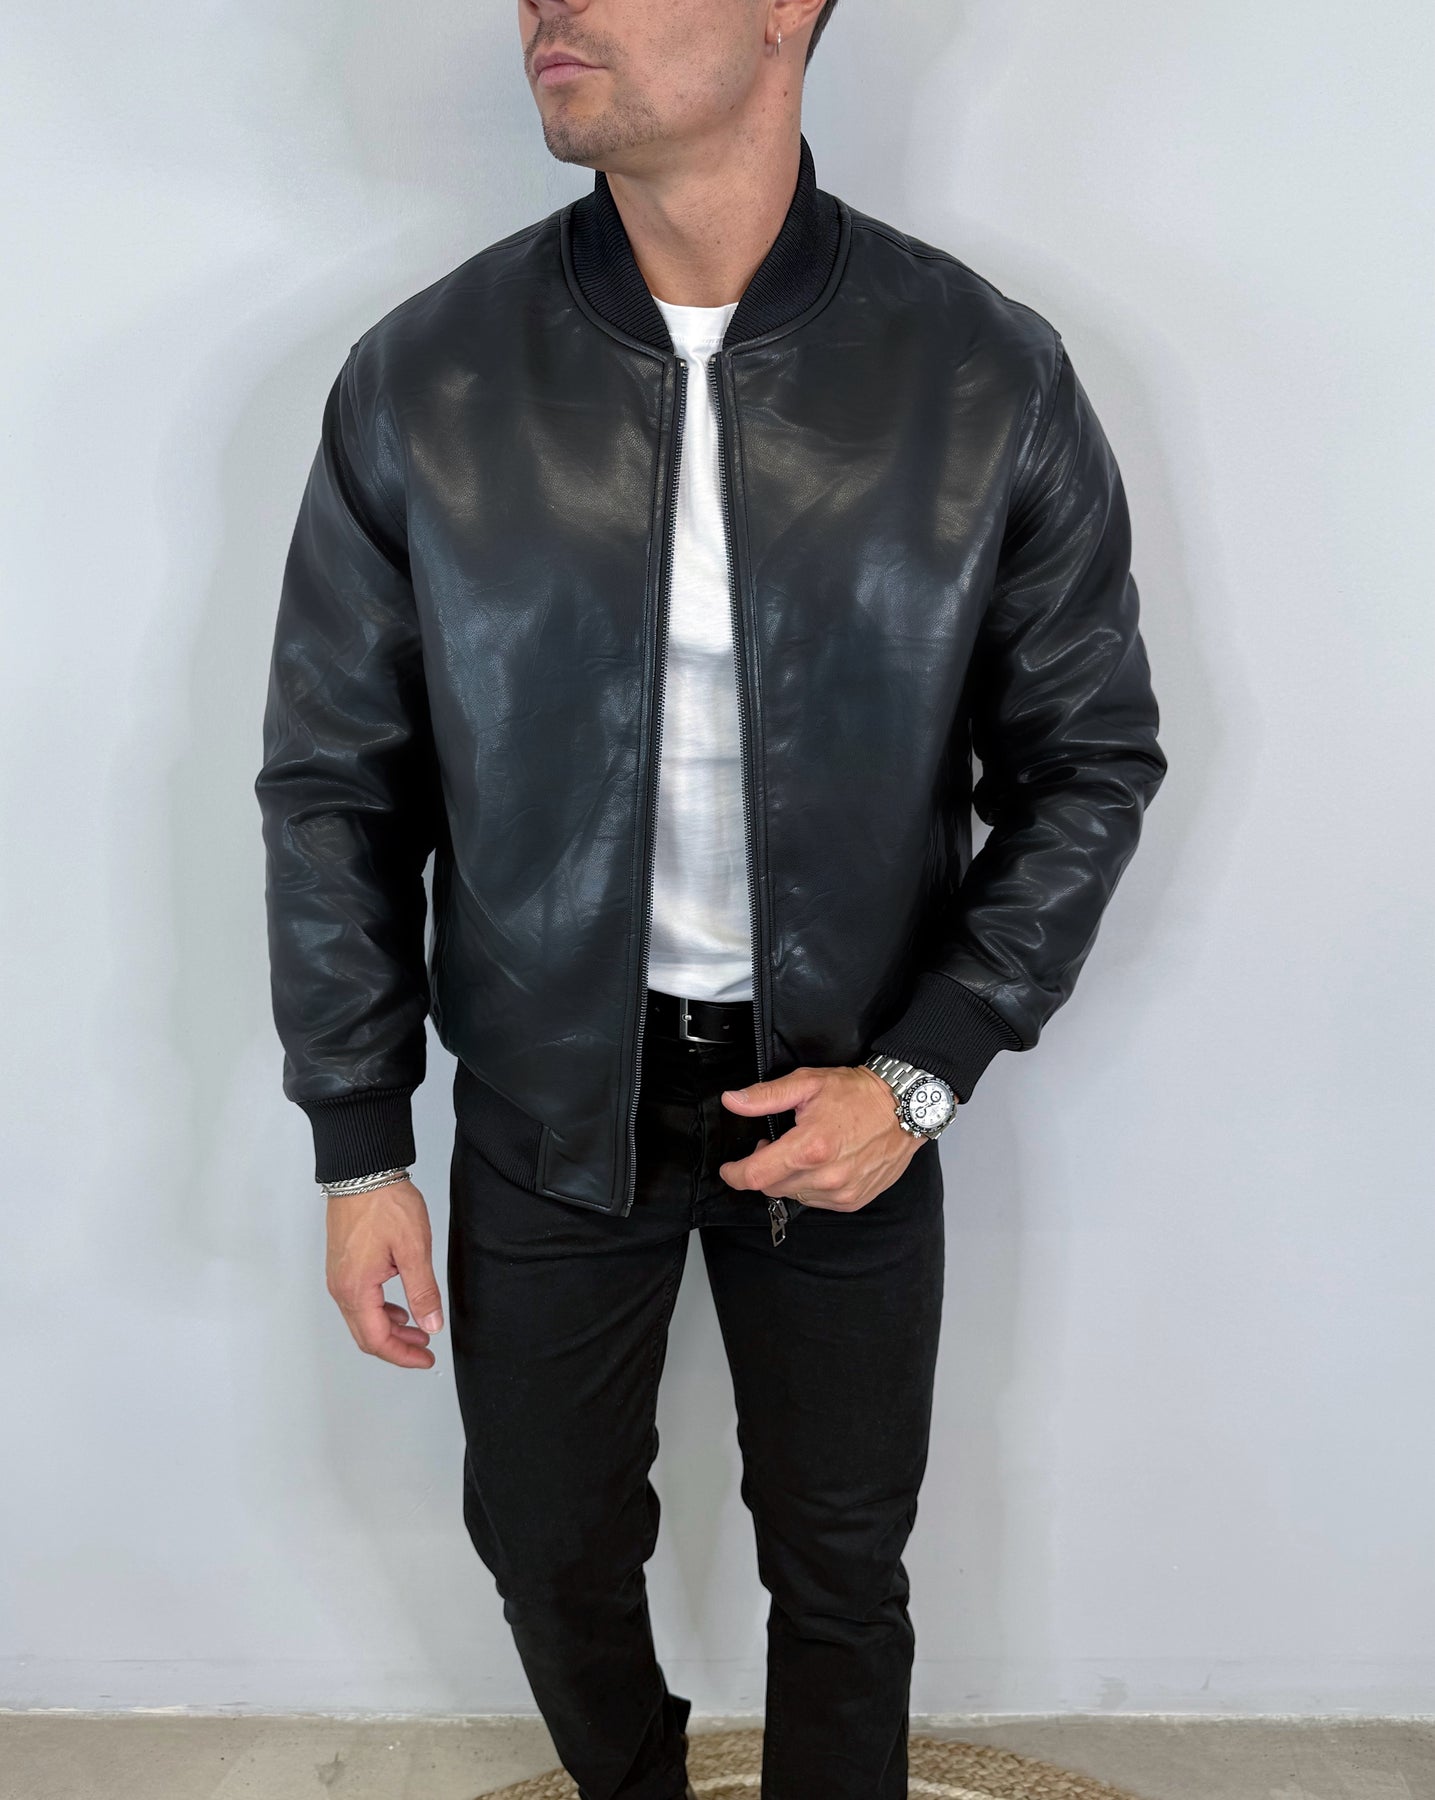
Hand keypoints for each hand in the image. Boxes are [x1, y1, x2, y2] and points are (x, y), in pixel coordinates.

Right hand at [325, 1177, 443, 1368]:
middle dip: (397, 1347)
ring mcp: (338, 1276)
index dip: (403, 1355)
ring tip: (417, 1330)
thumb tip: (431, 1324)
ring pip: (362, 1319)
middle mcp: (341, 1288)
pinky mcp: (342, 1264)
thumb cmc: (384, 1204)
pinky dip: (380, 1311)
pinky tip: (398, 1307)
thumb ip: (422, 1291)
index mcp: (356, 1290)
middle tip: (424, 1351)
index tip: (426, 1359)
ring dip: (389, 1329)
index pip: (377, 1340)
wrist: (361, 1172)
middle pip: (366, 1335)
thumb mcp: (413, 1249)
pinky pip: (358, 1301)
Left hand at [718, 1065, 946, 1213]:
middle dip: (765, 1169)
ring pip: (794, 1196)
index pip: (756, 1176)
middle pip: (772, 1187)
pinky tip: (822, 1164)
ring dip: (789, 1178)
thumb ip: (766, 1096)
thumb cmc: (857, 1094)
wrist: (904, 1107)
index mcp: (810, 1148)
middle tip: (774, 1145)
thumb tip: (732, 1101)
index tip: (729, 1169)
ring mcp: (841, 1192)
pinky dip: (811, 1186)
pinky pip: (817, 1201)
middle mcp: (826, 1177)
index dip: (735, 1174)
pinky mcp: (853, 1200)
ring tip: (802, 1153)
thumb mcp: (808, 1083)